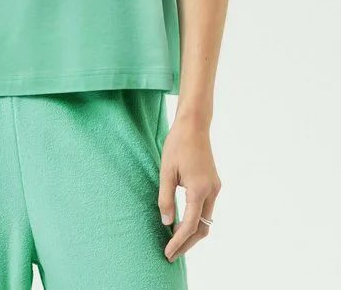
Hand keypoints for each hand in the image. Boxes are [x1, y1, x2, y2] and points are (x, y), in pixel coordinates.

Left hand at [157, 116, 220, 262]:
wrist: (194, 125)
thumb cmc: (177, 145)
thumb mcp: (166, 171)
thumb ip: (165, 198)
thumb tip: (167, 223)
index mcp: (199, 189)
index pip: (190, 224)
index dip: (178, 241)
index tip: (167, 252)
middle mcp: (212, 191)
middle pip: (203, 228)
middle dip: (187, 244)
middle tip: (171, 254)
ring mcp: (215, 187)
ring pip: (206, 220)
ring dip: (192, 233)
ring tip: (175, 243)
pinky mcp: (214, 183)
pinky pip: (206, 209)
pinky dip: (196, 220)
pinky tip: (183, 223)